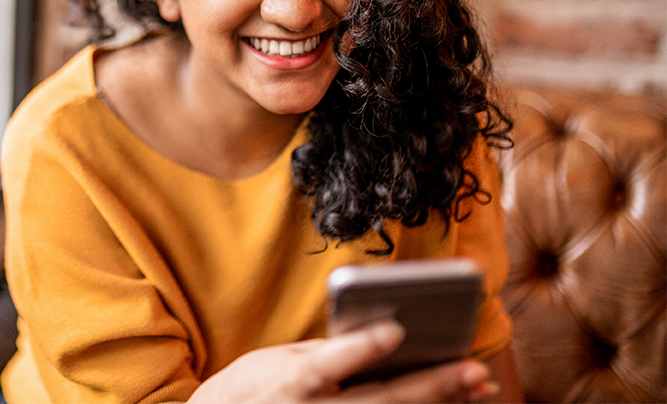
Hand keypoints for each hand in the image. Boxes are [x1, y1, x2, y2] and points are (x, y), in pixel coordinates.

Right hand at [186, 321, 498, 403]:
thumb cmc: (250, 388)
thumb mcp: (276, 360)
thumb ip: (324, 351)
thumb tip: (378, 339)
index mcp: (291, 382)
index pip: (326, 364)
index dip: (360, 348)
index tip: (395, 330)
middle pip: (380, 400)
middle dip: (431, 384)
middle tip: (472, 368)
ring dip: (439, 403)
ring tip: (476, 386)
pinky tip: (449, 402)